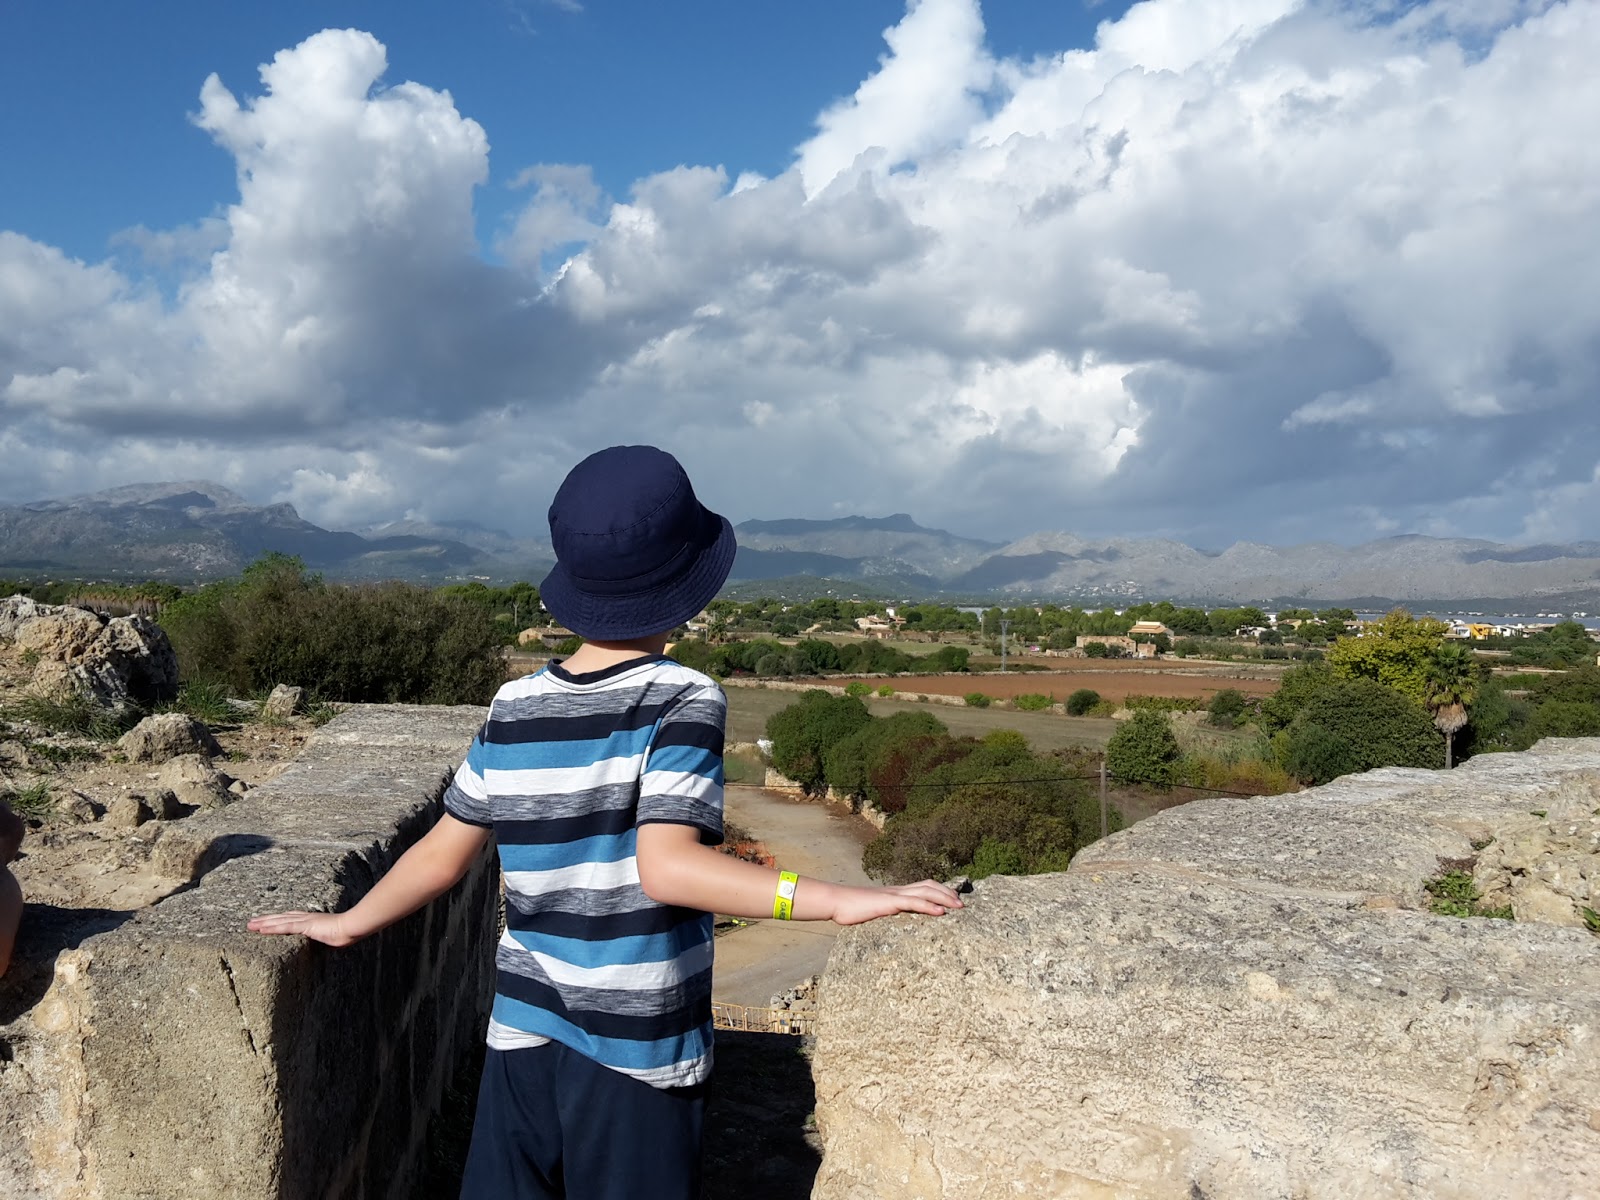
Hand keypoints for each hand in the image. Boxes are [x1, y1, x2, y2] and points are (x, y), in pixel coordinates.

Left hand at [247, 910, 357, 946]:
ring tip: (250, 925)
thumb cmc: (348, 932)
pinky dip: (272, 928)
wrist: (352, 927)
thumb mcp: (334, 936)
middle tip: (251, 922)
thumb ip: (328, 938)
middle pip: (281, 917)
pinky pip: (285, 927)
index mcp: (312, 920)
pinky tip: (261, 929)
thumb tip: (330, 942)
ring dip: (263, 923)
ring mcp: (305, 921)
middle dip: (266, 919)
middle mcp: (306, 918)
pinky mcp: (305, 926)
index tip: (268, 920)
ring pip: (279, 921)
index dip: (278, 919)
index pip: (291, 918)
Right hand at [828, 880, 964, 925]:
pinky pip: (913, 903)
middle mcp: (898, 890)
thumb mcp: (874, 911)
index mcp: (896, 892)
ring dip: (945, 898)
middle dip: (948, 893)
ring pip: (925, 891)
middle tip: (963, 904)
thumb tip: (893, 923)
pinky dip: (929, 906)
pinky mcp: (889, 903)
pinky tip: (940, 913)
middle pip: (929, 885)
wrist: (837, 902)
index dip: (940, 890)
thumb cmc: (852, 909)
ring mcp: (894, 895)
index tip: (953, 899)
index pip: (923, 885)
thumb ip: (885, 914)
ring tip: (959, 907)